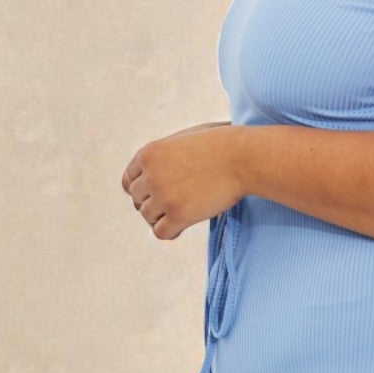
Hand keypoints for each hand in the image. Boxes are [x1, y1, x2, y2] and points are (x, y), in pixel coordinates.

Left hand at [122, 121, 241, 239]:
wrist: (244, 158)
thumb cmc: (221, 145)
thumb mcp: (183, 140)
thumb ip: (165, 156)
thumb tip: (157, 172)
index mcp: (149, 154)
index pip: (129, 181)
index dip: (141, 190)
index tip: (155, 196)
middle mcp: (151, 175)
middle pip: (138, 200)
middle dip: (153, 204)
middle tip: (173, 205)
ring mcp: (163, 196)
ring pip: (148, 217)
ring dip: (163, 218)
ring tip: (182, 213)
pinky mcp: (178, 215)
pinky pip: (161, 232)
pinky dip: (170, 232)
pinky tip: (182, 227)